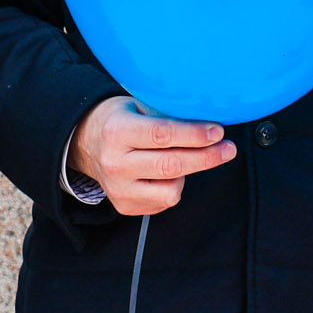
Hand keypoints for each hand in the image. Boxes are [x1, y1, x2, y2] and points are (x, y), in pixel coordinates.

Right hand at [70, 97, 236, 215]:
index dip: (194, 134)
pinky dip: (175, 187)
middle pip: (171, 165)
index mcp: (117, 131)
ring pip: (171, 190)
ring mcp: (118, 189)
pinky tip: (171, 173)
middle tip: (228, 149)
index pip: (162, 135)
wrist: (85, 143)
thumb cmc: (119, 120)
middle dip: (207, 157)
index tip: (218, 132)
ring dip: (189, 174)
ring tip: (189, 158)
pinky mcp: (124, 206)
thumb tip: (208, 119)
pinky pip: (164, 202)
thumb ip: (166, 113)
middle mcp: (115, 163)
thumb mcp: (136, 105)